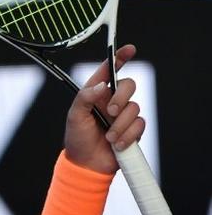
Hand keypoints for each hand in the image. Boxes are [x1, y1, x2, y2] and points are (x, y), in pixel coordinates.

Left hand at [64, 44, 144, 173]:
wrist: (87, 164)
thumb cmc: (77, 139)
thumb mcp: (74, 117)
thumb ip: (85, 98)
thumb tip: (103, 85)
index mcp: (96, 94)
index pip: (109, 71)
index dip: (120, 57)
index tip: (129, 49)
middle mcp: (111, 101)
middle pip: (129, 85)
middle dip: (120, 99)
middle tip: (109, 112)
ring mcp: (123, 115)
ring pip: (135, 108)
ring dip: (121, 125)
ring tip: (109, 137)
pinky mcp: (133, 129)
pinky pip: (140, 125)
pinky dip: (128, 136)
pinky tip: (117, 144)